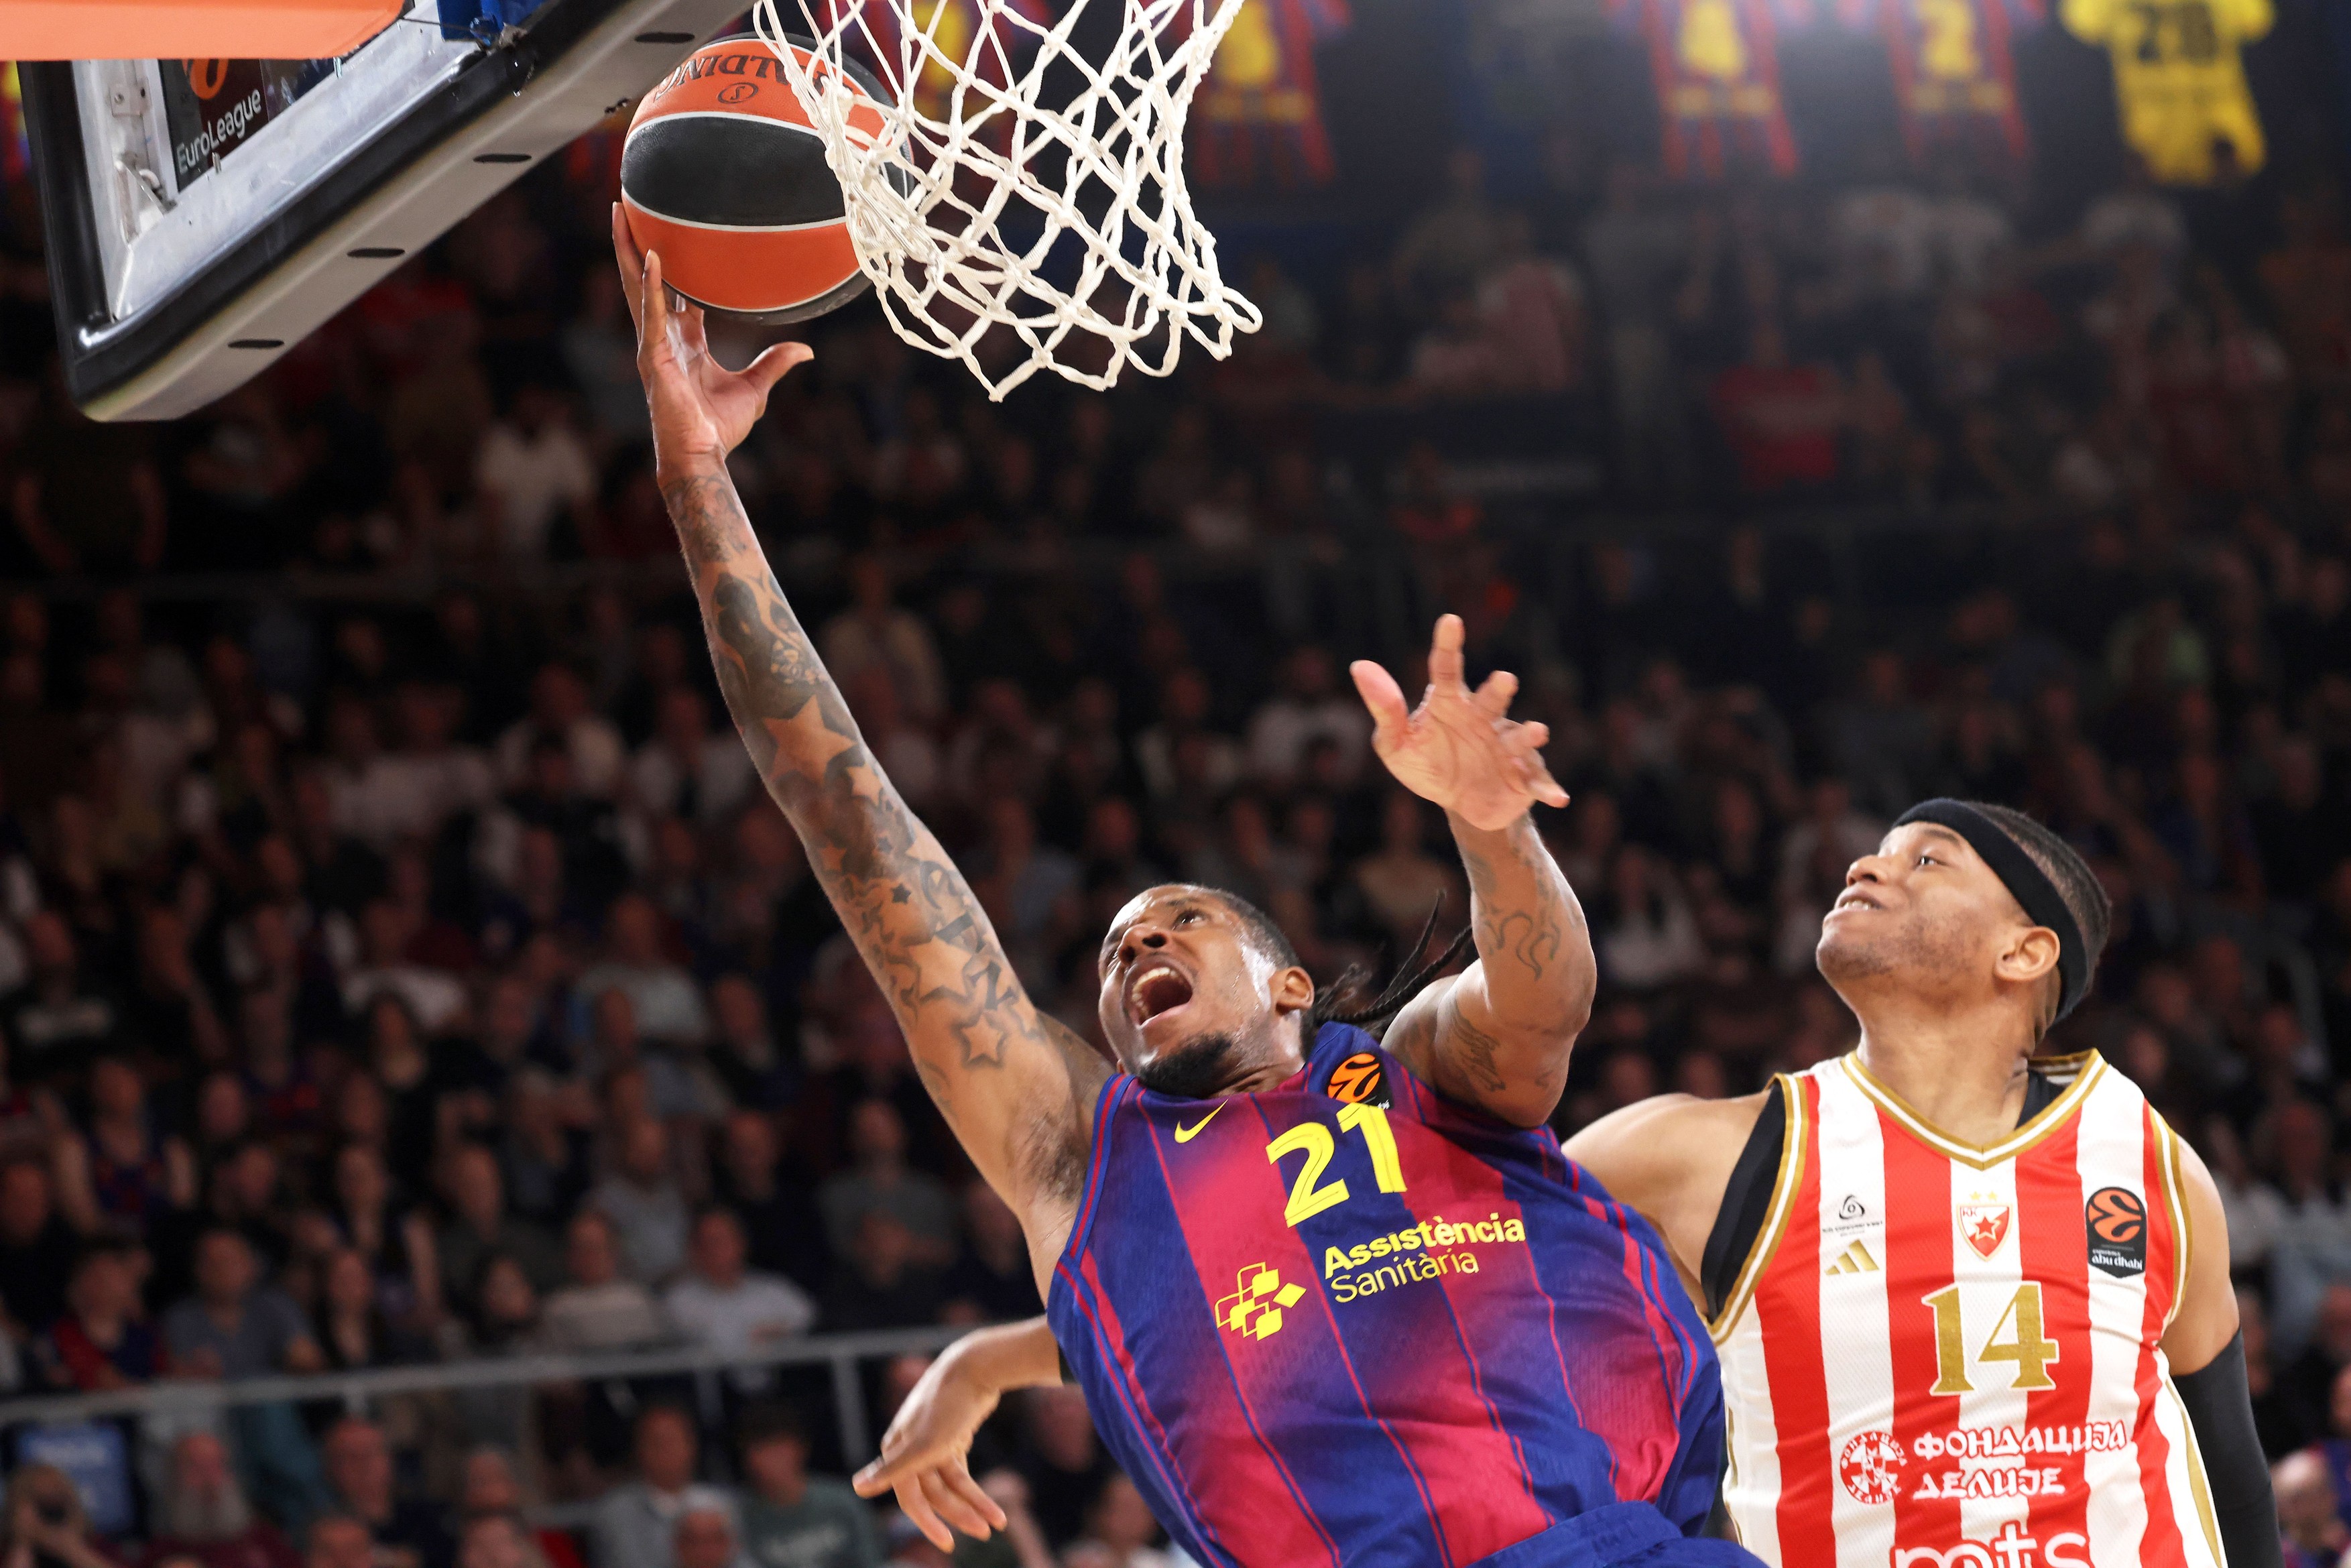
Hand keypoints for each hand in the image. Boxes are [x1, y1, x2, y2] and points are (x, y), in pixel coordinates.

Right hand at [613, 204, 810, 478]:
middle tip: (629, 207)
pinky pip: (651, 313)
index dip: (675, 264)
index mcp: (685, 342)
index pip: (678, 293)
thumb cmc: (719, 428)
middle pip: (647, 280)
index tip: (673, 235)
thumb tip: (805, 350)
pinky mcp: (652, 356)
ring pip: (637, 287)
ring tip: (620, 213)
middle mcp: (664, 337)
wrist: (702, 456)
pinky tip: (651, 256)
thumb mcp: (755, 388)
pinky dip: (651, 284)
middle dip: (637, 243)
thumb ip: (774, 363)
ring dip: (629, 250)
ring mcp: (653, 344)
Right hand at [852, 1354, 1011, 1550]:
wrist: (975, 1366)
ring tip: (998, 1523)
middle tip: (985, 1532)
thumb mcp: (924, 1442)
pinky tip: (993, 1508)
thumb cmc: (947, 1404)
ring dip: (974, 1503)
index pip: (910, 1498)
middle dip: (960, 1513)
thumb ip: (892, 1469)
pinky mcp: (951, 1439)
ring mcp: (931, 1445)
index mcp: (896, 1451)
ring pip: (951, 1485)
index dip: (927, 1522)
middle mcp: (909, 1450)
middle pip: (935, 1493)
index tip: (949, 1543)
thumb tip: (857, 1487)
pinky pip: (961, 1473)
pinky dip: (976, 1490)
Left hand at [1352, 614, 1568, 831]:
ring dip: (1528, 735)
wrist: (1460, 803)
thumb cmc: (1428, 763)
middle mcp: (1484, 718)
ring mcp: (1507, 746)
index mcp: (1451, 703)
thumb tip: (1359, 666)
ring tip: (1538, 732)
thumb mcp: (1395, 744)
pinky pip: (1536, 781)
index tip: (1450, 620)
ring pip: (1519, 737)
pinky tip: (1558, 798)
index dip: (1449, 644)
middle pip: (1491, 699)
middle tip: (1504, 679)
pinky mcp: (1523, 776)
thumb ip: (1383, 709)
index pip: (1447, 669)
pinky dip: (1547, 788)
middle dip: (1498, 690)